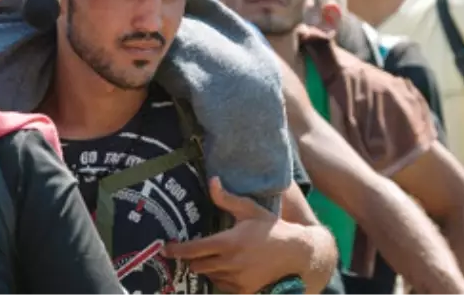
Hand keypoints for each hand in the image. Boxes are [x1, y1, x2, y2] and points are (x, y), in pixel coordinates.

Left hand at [163, 178, 301, 293]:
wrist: (297, 255)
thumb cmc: (273, 229)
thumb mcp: (250, 210)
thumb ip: (227, 198)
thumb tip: (212, 180)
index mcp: (228, 242)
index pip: (193, 250)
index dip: (176, 250)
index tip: (165, 249)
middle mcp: (230, 263)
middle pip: (197, 266)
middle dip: (192, 259)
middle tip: (194, 252)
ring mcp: (237, 280)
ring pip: (209, 277)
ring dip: (208, 268)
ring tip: (216, 258)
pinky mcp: (245, 291)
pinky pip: (223, 287)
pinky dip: (221, 278)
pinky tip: (229, 268)